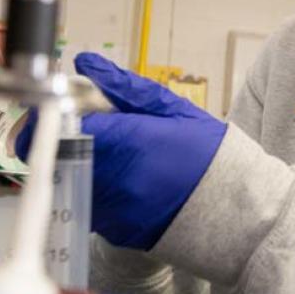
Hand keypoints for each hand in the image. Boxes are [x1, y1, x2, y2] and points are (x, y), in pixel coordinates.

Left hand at [16, 53, 226, 248]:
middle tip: (82, 131)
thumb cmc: (209, 154)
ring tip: (111, 156)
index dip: (57, 115)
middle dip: (65, 139)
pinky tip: (124, 182)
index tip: (63, 110)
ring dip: (78, 164)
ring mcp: (115, 209)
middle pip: (62, 155)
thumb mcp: (173, 110)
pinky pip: (90, 205)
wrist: (237, 207)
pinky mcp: (118, 231)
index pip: (66, 125)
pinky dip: (95, 190)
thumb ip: (125, 87)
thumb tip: (87, 62)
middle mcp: (117, 178)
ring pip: (72, 180)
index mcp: (131, 141)